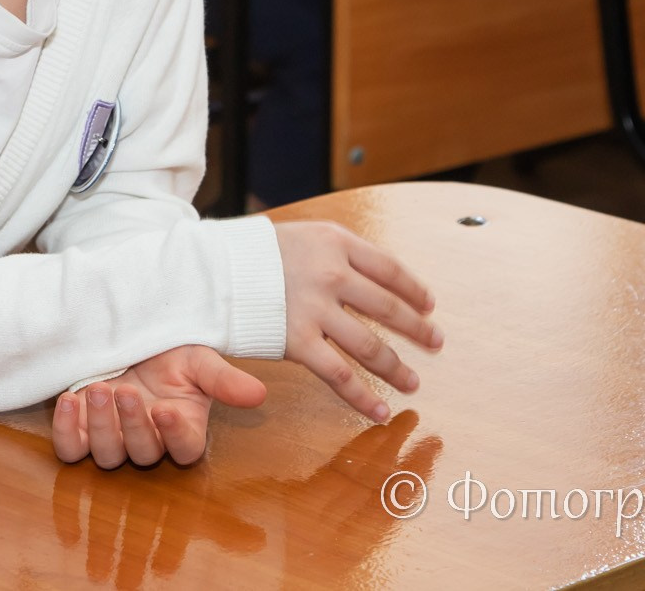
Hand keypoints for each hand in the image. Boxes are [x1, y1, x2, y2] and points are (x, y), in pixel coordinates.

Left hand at [50, 344, 264, 467]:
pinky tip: (67, 400)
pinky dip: (66, 431)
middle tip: (126, 391)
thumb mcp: (197, 358)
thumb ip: (224, 379)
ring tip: (99, 389)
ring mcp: (113, 439)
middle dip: (133, 424)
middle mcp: (149, 439)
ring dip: (102, 426)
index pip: (185, 448)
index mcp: (183, 425)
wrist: (127, 334)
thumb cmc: (167, 349)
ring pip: (108, 456)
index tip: (166, 409)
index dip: (175, 435)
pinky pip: (71, 450)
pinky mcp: (81, 433)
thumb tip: (258, 395)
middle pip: (144, 454)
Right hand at [274, 219, 441, 422]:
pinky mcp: (297, 341)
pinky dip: (363, 396)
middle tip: (436, 343)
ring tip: (413, 383)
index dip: (414, 289)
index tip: (429, 304)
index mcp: (336, 243)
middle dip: (417, 329)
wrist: (209, 268)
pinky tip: (379, 410)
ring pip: (370, 345)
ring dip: (396, 367)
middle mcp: (332, 274)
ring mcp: (316, 309)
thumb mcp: (303, 235)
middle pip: (388, 307)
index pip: (390, 269)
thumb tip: (374, 277)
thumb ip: (338, 253)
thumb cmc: (255, 253)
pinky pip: (338, 374)